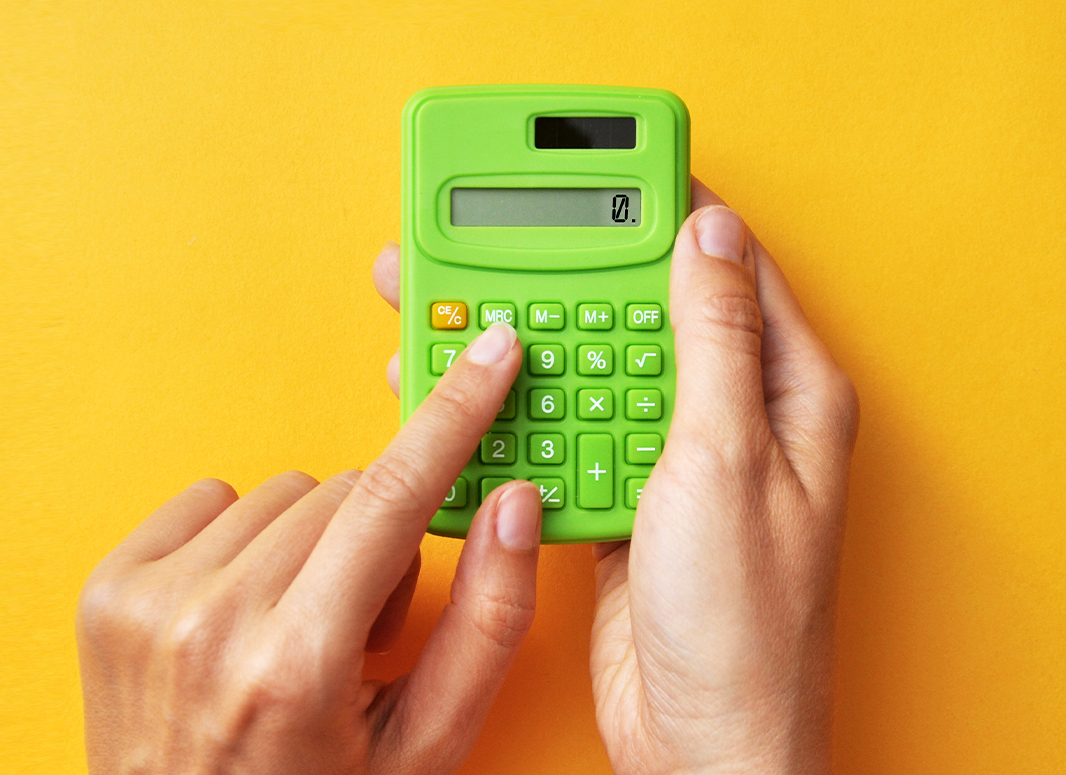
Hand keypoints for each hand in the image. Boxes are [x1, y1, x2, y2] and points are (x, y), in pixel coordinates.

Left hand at [77, 322, 543, 773]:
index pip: (393, 499)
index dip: (452, 417)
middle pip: (342, 491)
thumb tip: (509, 503)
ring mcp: (149, 601)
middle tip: (356, 629)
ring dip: (305, 544)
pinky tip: (242, 610)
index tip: (488, 354)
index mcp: (298, 663)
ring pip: (279, 492)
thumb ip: (485, 622)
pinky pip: (210, 498)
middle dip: (371, 543)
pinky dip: (239, 543)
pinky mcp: (110, 587)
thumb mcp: (426, 742)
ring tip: (292, 629)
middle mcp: (212, 621)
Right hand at [372, 179, 858, 773]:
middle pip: (638, 320)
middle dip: (563, 285)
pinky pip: (568, 437)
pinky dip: (521, 421)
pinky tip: (471, 405)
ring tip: (453, 319)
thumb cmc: (740, 621)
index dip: (661, 218)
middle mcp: (732, 419)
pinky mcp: (628, 503)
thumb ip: (712, 344)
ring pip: (593, 378)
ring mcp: (675, 463)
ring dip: (528, 355)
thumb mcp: (726, 460)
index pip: (725, 268)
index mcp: (783, 393)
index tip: (594, 185)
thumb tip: (706, 237)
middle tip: (485, 252)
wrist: (700, 741)